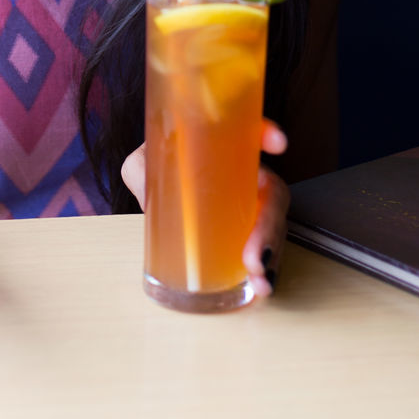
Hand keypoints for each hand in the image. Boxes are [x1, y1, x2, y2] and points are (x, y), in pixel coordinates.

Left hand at [120, 118, 290, 297]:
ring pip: (274, 224)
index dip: (267, 133)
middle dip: (270, 222)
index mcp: (222, 148)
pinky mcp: (246, 234)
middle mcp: (244, 175)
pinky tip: (260, 286)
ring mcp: (249, 206)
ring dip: (273, 252)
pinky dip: (268, 268)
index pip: (250, 132)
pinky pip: (265, 248)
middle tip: (255, 254)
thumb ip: (140, 169)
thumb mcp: (141, 164)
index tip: (278, 143)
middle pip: (271, 192)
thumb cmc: (155, 170)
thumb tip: (148, 186)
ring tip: (260, 278)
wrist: (157, 193)